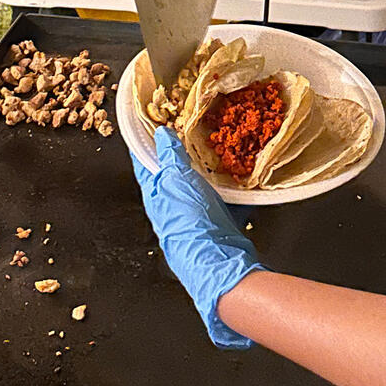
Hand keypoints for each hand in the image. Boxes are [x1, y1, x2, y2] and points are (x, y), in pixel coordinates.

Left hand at [132, 127, 264, 348]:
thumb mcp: (176, 180)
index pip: (145, 163)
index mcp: (155, 195)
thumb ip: (170, 156)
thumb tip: (161, 134)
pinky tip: (240, 175)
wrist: (219, 262)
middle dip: (182, 152)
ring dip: (208, 168)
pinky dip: (230, 187)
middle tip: (192, 128)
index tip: (153, 123)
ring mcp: (195, 216)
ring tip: (220, 145)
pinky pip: (223, 199)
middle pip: (174, 174)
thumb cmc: (191, 222)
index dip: (148, 142)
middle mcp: (172, 207)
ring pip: (200, 185)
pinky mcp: (218, 224)